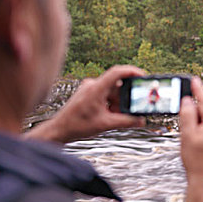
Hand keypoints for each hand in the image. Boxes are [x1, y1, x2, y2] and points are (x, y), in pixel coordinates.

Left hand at [25, 65, 145, 142]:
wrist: (59, 130)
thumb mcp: (105, 124)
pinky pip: (105, 96)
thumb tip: (141, 121)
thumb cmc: (77, 125)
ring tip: (116, 117)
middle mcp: (93, 85)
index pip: (117, 72)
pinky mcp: (88, 95)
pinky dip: (111, 105)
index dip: (132, 71)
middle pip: (117, 86)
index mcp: (96, 88)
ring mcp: (90, 89)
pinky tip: (109, 116)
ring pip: (111, 92)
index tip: (143, 76)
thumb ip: (125, 122)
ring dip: (118, 103)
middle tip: (131, 109)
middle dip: (125, 97)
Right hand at [179, 78, 202, 187]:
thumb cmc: (196, 161)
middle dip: (199, 103)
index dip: (198, 89)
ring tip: (190, 119)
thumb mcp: (186, 135)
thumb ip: (187, 115)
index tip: (193, 80)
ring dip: (202, 113)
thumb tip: (188, 100)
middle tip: (186, 99)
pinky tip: (199, 127)